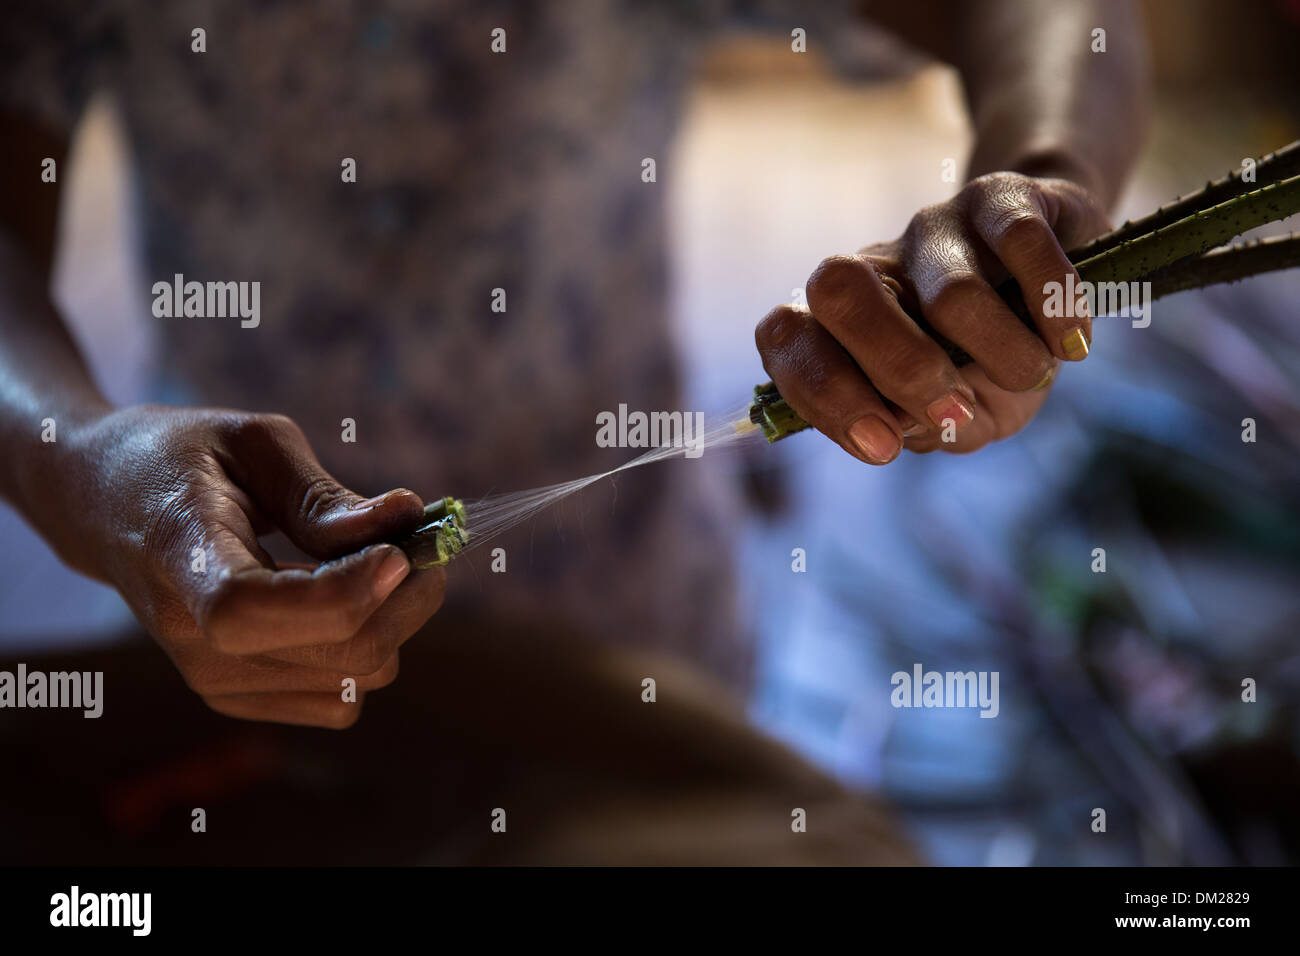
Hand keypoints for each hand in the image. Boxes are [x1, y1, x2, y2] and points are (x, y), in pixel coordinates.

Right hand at [36, 405, 442, 727]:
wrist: (106, 509)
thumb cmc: (182, 459)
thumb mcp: (252, 443)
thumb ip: (325, 494)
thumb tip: (407, 516)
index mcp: (181, 555)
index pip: (250, 608)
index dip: (340, 592)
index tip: (398, 552)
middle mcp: (192, 637)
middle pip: (337, 654)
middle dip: (406, 597)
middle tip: (420, 539)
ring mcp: (214, 677)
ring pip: (357, 679)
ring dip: (395, 620)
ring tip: (379, 560)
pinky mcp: (239, 697)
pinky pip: (343, 699)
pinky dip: (368, 648)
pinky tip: (347, 598)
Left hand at [756, 172, 1109, 461]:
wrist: (1051, 287)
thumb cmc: (987, 366)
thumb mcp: (955, 419)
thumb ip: (922, 430)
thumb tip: (908, 425)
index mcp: (837, 322)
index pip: (785, 336)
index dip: (825, 394)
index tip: (883, 445)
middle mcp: (873, 265)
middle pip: (841, 293)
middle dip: (901, 371)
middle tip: (956, 412)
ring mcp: (932, 226)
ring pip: (951, 293)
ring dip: (1003, 356)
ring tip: (1031, 375)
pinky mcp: (1000, 196)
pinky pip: (1022, 246)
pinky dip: (1053, 311)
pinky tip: (1071, 343)